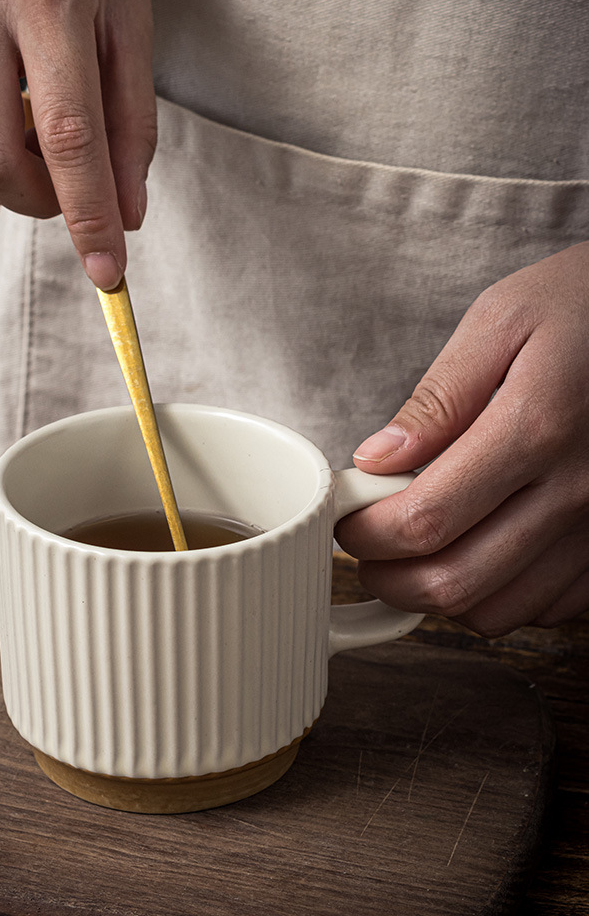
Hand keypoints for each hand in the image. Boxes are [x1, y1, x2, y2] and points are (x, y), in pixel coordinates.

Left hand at [336, 242, 588, 636]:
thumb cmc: (582, 306)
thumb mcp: (501, 320)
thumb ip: (438, 398)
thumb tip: (378, 459)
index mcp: (534, 428)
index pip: (426, 519)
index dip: (368, 533)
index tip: (349, 517)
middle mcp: (573, 490)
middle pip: (456, 582)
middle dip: (389, 578)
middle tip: (368, 549)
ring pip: (498, 609)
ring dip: (440, 594)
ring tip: (417, 551)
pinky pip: (548, 608)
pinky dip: (498, 595)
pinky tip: (479, 551)